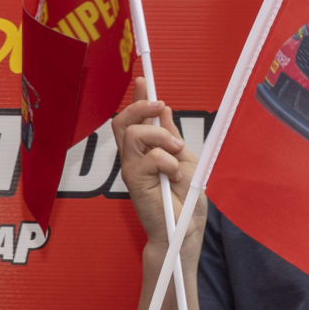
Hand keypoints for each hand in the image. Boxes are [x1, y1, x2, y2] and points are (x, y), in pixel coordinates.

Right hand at [113, 95, 200, 242]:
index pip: (135, 120)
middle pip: (122, 121)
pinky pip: (150, 157)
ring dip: (161, 138)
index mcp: (146, 152)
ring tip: (176, 153)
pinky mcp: (134, 182)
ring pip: (134, 134)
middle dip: (141, 107)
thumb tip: (163, 111)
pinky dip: (168, 162)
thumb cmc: (185, 201)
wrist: (185, 229)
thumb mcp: (185, 159)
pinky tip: (173, 177)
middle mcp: (134, 159)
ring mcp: (132, 170)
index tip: (144, 80)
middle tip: (160, 107)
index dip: (137, 98)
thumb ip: (170, 137)